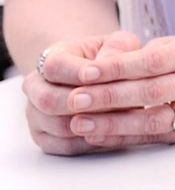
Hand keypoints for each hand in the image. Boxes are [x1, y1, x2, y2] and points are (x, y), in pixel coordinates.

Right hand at [21, 32, 141, 155]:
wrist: (100, 77)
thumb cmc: (110, 58)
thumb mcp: (118, 44)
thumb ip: (116, 49)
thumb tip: (111, 62)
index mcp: (50, 59)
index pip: (54, 67)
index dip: (75, 73)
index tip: (95, 76)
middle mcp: (36, 88)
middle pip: (49, 100)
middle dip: (80, 104)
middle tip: (109, 103)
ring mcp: (37, 115)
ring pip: (57, 126)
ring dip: (89, 124)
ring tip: (120, 118)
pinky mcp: (46, 138)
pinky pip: (65, 146)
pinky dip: (89, 142)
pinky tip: (112, 133)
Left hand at [35, 32, 174, 150]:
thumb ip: (148, 55)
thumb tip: (102, 70)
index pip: (152, 60)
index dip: (118, 67)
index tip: (86, 71)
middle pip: (150, 91)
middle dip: (108, 96)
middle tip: (74, 99)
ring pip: (153, 119)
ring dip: (113, 123)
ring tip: (81, 122)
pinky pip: (157, 136)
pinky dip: (126, 136)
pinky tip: (101, 135)